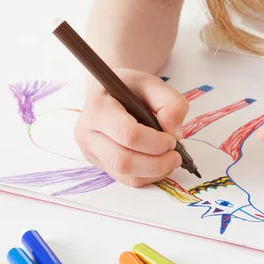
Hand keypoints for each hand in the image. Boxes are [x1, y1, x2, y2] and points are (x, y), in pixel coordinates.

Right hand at [74, 69, 188, 186]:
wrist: (109, 93)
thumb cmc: (130, 88)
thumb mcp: (153, 84)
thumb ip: (171, 102)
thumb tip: (174, 132)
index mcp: (98, 108)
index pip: (127, 134)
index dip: (155, 142)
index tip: (172, 139)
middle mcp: (88, 133)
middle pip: (123, 161)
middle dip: (157, 163)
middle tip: (176, 156)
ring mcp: (91, 152)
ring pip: (125, 175)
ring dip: (155, 172)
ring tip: (170, 160)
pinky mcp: (100, 164)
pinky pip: (126, 180)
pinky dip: (148, 176)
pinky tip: (159, 164)